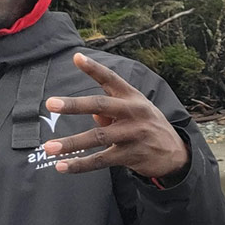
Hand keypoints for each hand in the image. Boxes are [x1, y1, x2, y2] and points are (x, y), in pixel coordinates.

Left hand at [42, 52, 189, 179]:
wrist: (175, 153)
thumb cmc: (146, 125)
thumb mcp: (133, 111)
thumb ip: (109, 111)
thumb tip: (91, 115)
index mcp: (132, 96)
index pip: (111, 79)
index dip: (94, 68)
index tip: (77, 57)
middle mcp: (133, 112)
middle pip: (101, 105)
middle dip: (74, 105)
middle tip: (51, 103)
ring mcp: (133, 134)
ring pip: (98, 137)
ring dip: (72, 143)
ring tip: (49, 147)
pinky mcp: (131, 155)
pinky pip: (101, 160)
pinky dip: (80, 165)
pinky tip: (63, 166)